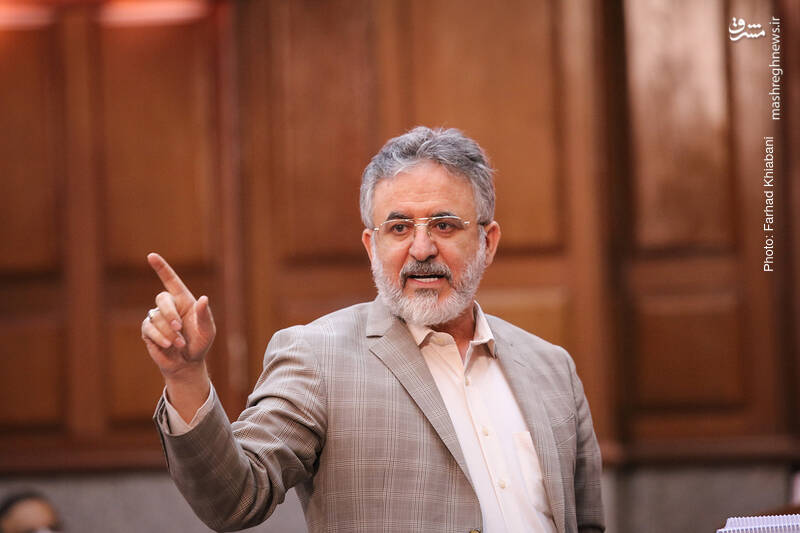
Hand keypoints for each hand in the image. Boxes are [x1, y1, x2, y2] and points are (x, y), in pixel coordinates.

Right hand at [141, 253, 215, 382]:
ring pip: (156, 317)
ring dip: (169, 332)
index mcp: (184, 300)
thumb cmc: (200, 343)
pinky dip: (160, 337)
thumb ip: (205, 315)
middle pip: (162, 298)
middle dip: (170, 314)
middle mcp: (169, 306)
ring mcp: (157, 318)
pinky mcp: (148, 331)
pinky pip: (149, 328)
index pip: (170, 280)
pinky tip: (168, 345)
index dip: (161, 268)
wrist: (188, 363)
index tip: (151, 256)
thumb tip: (204, 298)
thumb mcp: (208, 330)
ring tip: (180, 343)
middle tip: (179, 328)